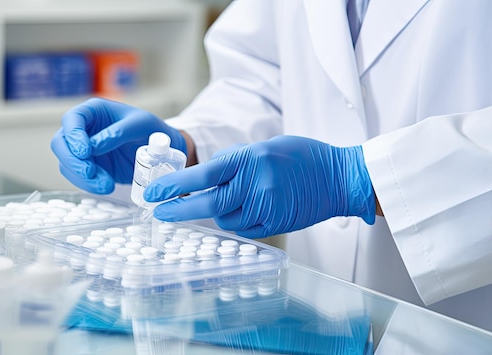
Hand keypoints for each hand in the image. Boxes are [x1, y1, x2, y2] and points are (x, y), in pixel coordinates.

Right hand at [51, 98, 185, 193]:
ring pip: (67, 164)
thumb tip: (94, 146)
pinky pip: (78, 178)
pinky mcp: (90, 167)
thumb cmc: (150, 129)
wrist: (159, 151)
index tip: (85, 152)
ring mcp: (84, 150)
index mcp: (93, 111)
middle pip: (60, 144)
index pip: (72, 119)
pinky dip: (89, 185)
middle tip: (90, 172)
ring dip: (83, 177)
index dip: (73, 136)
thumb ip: (117, 133)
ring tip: (106, 185)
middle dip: (72, 161)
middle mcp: (84, 129)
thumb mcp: (140, 124)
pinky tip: (106, 186)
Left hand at [143, 135, 374, 237]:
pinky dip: (239, 220)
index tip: (154, 193)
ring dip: (218, 212)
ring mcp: (265, 206)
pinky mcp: (274, 224)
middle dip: (178, 210)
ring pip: (224, 219)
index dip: (174, 185)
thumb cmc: (303, 157)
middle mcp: (254, 184)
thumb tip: (209, 171)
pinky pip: (243, 228)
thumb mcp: (265, 146)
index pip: (202, 174)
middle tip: (159, 213)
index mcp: (249, 159)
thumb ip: (236, 160)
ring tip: (234, 198)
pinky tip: (251, 207)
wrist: (340, 178)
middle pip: (207, 203)